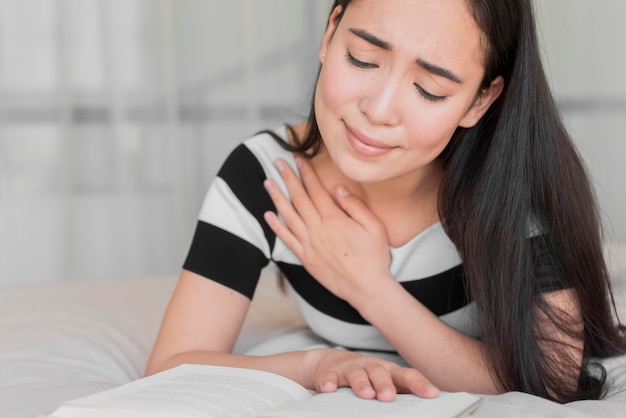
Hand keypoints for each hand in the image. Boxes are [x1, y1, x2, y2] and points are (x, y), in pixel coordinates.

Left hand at [263, 157, 391, 304]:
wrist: (367, 289)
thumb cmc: (374, 257)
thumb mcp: (374, 227)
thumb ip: (355, 206)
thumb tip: (337, 189)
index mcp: (334, 220)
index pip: (316, 190)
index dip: (306, 173)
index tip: (298, 159)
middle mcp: (318, 230)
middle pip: (299, 198)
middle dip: (287, 178)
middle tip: (277, 162)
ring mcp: (309, 245)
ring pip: (288, 216)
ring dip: (277, 198)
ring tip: (267, 183)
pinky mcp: (306, 259)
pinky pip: (287, 240)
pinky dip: (276, 227)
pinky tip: (268, 215)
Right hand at [307, 348, 438, 400]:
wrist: (328, 362)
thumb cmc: (364, 375)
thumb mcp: (383, 380)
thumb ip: (401, 390)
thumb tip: (430, 403)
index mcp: (387, 371)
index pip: (406, 376)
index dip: (419, 383)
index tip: (432, 393)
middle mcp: (370, 367)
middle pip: (380, 372)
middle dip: (385, 384)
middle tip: (389, 396)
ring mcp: (350, 368)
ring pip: (357, 374)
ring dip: (361, 383)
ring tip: (366, 394)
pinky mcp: (330, 372)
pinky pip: (329, 377)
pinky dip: (329, 382)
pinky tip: (329, 389)